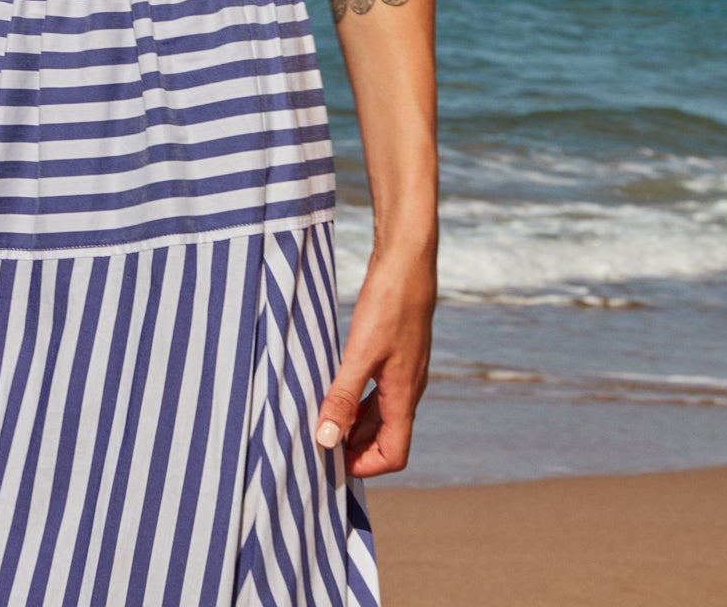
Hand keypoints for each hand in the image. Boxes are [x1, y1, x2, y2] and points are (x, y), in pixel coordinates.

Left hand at [314, 246, 435, 476]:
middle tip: (318, 439)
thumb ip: (343, 397)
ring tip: (321, 415)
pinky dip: (358, 396)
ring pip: (381, 412)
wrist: (407, 261)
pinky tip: (335, 383)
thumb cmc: (389, 303)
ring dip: (354, 421)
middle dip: (355, 445)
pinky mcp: (395, 351)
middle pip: (386, 436)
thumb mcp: (360, 353)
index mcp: (405, 396)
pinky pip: (378, 388)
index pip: (394, 454)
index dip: (365, 465)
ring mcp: (403, 370)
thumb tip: (327, 440)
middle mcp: (408, 388)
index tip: (332, 459)